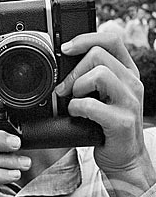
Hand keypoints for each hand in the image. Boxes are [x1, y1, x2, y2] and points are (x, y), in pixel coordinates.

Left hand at [55, 32, 147, 175]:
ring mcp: (130, 102)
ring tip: (75, 101)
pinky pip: (91, 105)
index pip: (112, 40)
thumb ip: (91, 75)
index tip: (66, 48)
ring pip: (99, 74)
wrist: (124, 157)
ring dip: (77, 87)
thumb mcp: (104, 93)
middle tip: (65, 89)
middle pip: (98, 55)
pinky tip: (77, 114)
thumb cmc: (108, 123)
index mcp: (127, 71)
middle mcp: (132, 83)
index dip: (86, 39)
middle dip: (74, 71)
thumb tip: (63, 61)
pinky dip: (76, 108)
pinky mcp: (122, 122)